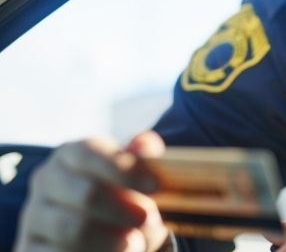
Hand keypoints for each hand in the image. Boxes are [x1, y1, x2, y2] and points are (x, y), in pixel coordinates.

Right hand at [13, 131, 169, 251]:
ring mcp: (34, 215)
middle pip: (87, 193)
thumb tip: (145, 144)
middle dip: (124, 209)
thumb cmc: (122, 197)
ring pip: (74, 230)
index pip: (91, 152)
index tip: (155, 185)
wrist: (103, 233)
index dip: (125, 168)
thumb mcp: (136, 176)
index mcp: (72, 154)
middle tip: (149, 219)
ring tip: (136, 243)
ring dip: (113, 239)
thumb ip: (142, 159)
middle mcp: (47, 180)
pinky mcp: (29, 247)